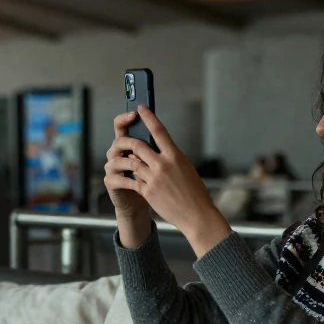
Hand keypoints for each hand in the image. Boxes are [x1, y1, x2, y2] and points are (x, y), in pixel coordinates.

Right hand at [104, 111, 150, 219]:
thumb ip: (153, 147)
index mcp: (127, 144)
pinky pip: (117, 178)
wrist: (143, 202)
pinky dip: (130, 180)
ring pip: (117, 160)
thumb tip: (161, 132)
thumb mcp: (155, 160)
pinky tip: (141, 184)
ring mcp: (112, 168)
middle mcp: (116, 153)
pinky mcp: (111, 182)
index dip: (125, 118)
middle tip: (140, 145)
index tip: (135, 113)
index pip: (120, 126)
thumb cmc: (151, 179)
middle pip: (118, 141)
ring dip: (131, 163)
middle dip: (130, 142)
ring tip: (144, 168)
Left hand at [117, 105, 231, 256]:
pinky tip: (134, 177)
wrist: (197, 215)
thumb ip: (172, 158)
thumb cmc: (196, 193)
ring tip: (130, 160)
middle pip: (139, 146)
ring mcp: (154, 179)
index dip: (148, 117)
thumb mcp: (187, 169)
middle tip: (126, 140)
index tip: (141, 108)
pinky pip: (134, 180)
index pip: (159, 131)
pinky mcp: (148, 192)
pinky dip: (133, 177)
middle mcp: (163, 165)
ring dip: (130, 160)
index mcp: (176, 156)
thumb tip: (160, 151)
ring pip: (133, 162)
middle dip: (130, 142)